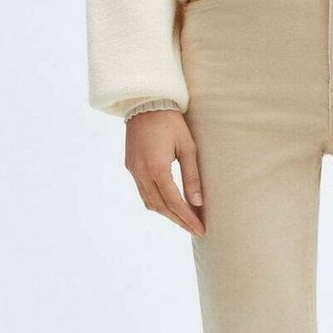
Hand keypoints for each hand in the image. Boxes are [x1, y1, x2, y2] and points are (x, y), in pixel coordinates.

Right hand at [125, 110, 204, 236]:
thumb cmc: (171, 122)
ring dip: (167, 214)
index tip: (201, 229)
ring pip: (150, 202)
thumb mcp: (188, 147)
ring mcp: (133, 170)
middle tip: (195, 230)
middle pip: (161, 207)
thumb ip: (192, 176)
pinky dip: (157, 203)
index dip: (188, 218)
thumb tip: (198, 202)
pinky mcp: (130, 166)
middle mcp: (141, 172)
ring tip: (184, 221)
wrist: (145, 102)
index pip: (174, 202)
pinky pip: (143, 192)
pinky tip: (169, 206)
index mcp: (156, 168)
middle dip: (179, 220)